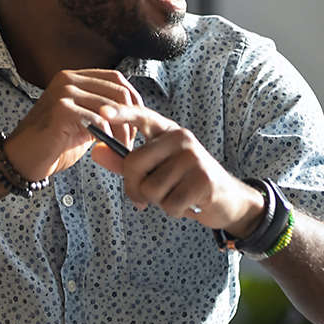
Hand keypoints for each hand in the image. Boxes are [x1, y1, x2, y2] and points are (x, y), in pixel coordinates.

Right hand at [3, 70, 143, 180]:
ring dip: (122, 131)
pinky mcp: (61, 109)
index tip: (139, 122)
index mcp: (74, 77)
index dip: (133, 99)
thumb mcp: (83, 121)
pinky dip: (107, 136)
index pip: (116, 78)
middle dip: (131, 118)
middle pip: (118, 91)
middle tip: (130, 141)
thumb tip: (132, 111)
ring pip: (111, 107)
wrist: (22, 160)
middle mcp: (68, 79)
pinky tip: (105, 148)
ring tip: (120, 149)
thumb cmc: (54, 144)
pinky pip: (98, 120)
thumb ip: (102, 111)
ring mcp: (63, 92)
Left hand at [90, 104, 264, 236]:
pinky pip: (169, 203)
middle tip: (147, 197)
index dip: (121, 114)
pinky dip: (174, 210)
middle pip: (134, 163)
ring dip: (159, 201)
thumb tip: (96, 152)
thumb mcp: (156, 170)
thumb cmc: (186, 183)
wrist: (227, 200)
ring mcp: (194, 156)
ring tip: (177, 195)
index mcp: (168, 131)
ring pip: (151, 188)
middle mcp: (181, 138)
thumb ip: (125, 162)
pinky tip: (188, 203)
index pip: (142, 117)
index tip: (102, 112)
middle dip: (134, 188)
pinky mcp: (203, 178)